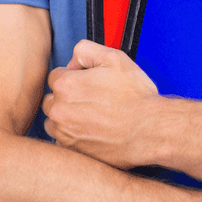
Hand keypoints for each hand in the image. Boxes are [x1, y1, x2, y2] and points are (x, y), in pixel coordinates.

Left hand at [42, 40, 159, 165]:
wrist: (150, 130)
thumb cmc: (136, 98)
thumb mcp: (115, 58)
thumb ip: (86, 50)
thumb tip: (74, 59)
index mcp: (66, 85)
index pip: (55, 76)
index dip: (73, 76)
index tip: (86, 82)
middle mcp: (60, 111)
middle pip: (52, 100)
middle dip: (67, 97)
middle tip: (91, 99)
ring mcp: (65, 133)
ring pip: (55, 122)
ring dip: (67, 118)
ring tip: (91, 115)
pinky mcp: (74, 151)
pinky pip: (63, 142)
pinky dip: (74, 136)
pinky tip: (92, 130)